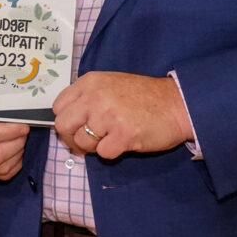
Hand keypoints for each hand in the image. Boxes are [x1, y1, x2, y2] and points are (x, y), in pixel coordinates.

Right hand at [0, 118, 29, 179]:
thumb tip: (19, 118)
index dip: (11, 132)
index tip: (23, 127)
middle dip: (16, 145)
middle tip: (23, 135)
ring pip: (0, 168)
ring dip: (17, 156)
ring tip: (20, 144)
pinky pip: (1, 175)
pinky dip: (14, 166)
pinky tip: (17, 155)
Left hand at [52, 71, 192, 159]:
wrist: (178, 104)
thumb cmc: (145, 96)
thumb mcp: (110, 85)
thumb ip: (87, 97)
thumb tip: (69, 121)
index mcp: (89, 82)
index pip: (58, 107)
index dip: (66, 121)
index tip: (76, 128)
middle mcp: (95, 96)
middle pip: (63, 125)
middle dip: (71, 138)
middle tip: (86, 143)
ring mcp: (108, 116)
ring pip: (81, 142)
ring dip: (93, 147)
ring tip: (111, 139)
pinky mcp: (123, 135)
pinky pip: (103, 154)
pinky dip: (112, 153)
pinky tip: (124, 142)